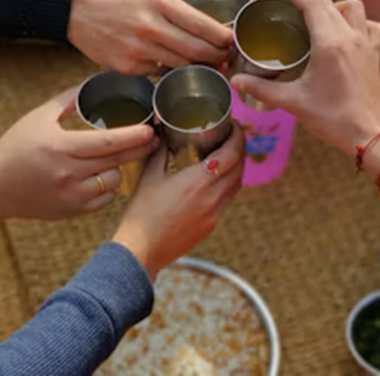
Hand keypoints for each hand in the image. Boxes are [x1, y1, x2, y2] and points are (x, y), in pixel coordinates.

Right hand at [0, 88, 157, 220]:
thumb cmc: (15, 148)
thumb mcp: (39, 117)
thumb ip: (69, 99)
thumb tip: (94, 82)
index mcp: (61, 147)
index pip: (107, 141)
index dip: (133, 135)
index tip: (150, 129)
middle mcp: (68, 173)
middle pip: (116, 160)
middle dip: (140, 149)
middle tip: (154, 139)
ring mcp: (71, 195)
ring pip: (113, 181)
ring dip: (118, 168)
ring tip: (113, 158)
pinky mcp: (72, 211)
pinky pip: (104, 199)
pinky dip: (106, 187)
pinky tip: (100, 176)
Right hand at [68, 0, 233, 73]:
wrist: (73, 9)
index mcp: (159, 1)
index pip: (203, 25)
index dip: (223, 37)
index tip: (232, 40)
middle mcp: (151, 27)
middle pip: (197, 50)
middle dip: (217, 56)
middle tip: (226, 56)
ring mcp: (139, 49)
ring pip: (182, 64)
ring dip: (199, 66)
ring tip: (210, 63)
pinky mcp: (128, 66)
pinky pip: (160, 72)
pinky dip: (171, 70)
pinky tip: (178, 66)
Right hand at [112, 124, 245, 278]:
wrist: (140, 252)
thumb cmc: (141, 215)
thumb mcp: (149, 176)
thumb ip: (160, 151)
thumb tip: (162, 133)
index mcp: (198, 182)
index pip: (231, 153)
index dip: (238, 137)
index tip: (235, 126)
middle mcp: (212, 197)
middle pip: (239, 167)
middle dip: (239, 149)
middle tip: (232, 136)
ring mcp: (214, 214)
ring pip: (236, 184)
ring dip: (236, 167)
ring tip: (226, 154)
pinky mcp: (211, 225)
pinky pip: (228, 199)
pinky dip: (228, 184)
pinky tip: (215, 179)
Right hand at [231, 0, 379, 155]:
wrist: (371, 135)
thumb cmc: (334, 118)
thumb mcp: (294, 102)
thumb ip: (262, 89)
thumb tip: (237, 82)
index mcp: (329, 43)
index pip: (312, 4)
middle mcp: (350, 37)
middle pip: (330, 2)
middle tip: (293, 2)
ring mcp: (366, 44)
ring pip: (355, 7)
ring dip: (337, 5)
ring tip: (321, 16)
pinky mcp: (375, 54)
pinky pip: (372, 25)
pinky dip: (361, 21)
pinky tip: (349, 32)